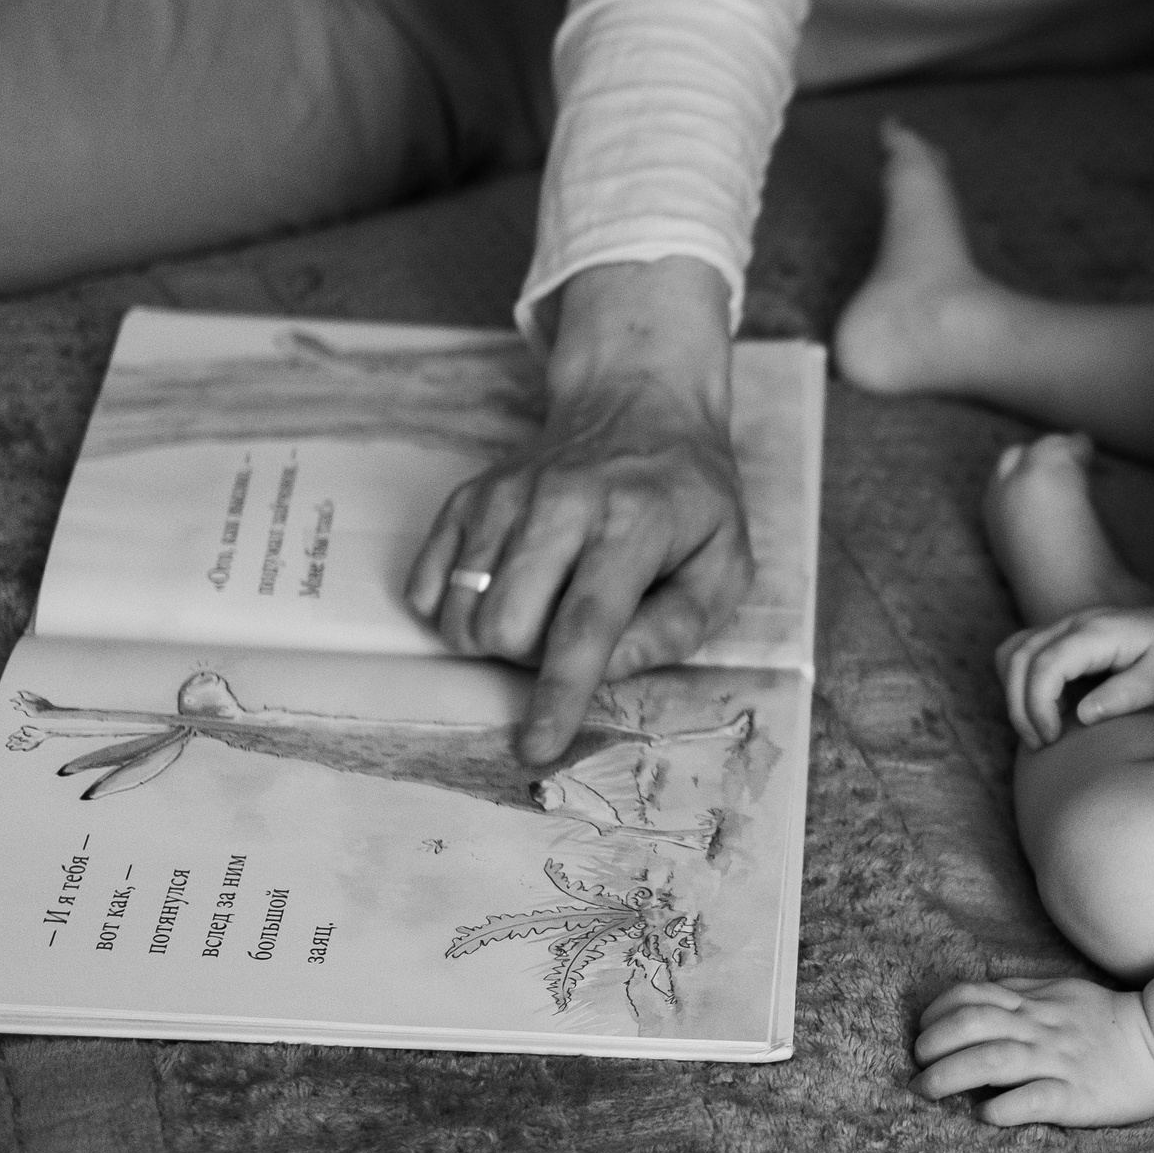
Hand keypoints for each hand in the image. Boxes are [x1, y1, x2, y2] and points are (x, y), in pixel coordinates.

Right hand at [404, 259, 751, 762]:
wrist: (638, 405)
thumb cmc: (688, 498)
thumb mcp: (725, 562)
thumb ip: (677, 626)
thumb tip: (609, 671)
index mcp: (634, 523)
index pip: (587, 624)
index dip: (559, 694)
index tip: (536, 747)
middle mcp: (561, 504)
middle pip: (505, 626)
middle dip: (528, 660)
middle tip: (567, 632)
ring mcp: (506, 496)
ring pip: (460, 612)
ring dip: (493, 638)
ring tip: (539, 609)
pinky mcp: (469, 496)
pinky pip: (428, 585)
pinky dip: (454, 610)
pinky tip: (499, 592)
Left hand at [911, 977, 1153, 1126]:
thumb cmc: (1109, 1020)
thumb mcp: (1063, 992)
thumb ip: (1022, 992)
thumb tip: (979, 994)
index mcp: (1036, 1003)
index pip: (975, 995)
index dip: (940, 1010)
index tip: (921, 1028)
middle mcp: (1041, 1028)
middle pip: (975, 1025)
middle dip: (935, 1042)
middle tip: (916, 1062)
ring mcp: (1058, 1061)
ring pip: (995, 1060)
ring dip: (952, 1074)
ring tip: (926, 1088)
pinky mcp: (1077, 1096)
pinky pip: (1034, 1099)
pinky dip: (1004, 1106)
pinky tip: (984, 1113)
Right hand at [996, 598, 1153, 746]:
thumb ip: (1126, 695)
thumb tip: (1082, 715)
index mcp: (1097, 632)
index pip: (1045, 663)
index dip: (1038, 705)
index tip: (1052, 739)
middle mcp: (1074, 622)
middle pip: (1018, 656)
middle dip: (1019, 706)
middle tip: (1041, 744)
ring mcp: (1066, 625)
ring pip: (1013, 651)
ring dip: (1015, 693)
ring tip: (1041, 731)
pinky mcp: (1064, 636)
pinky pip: (1024, 653)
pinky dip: (1022, 683)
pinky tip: (1050, 710)